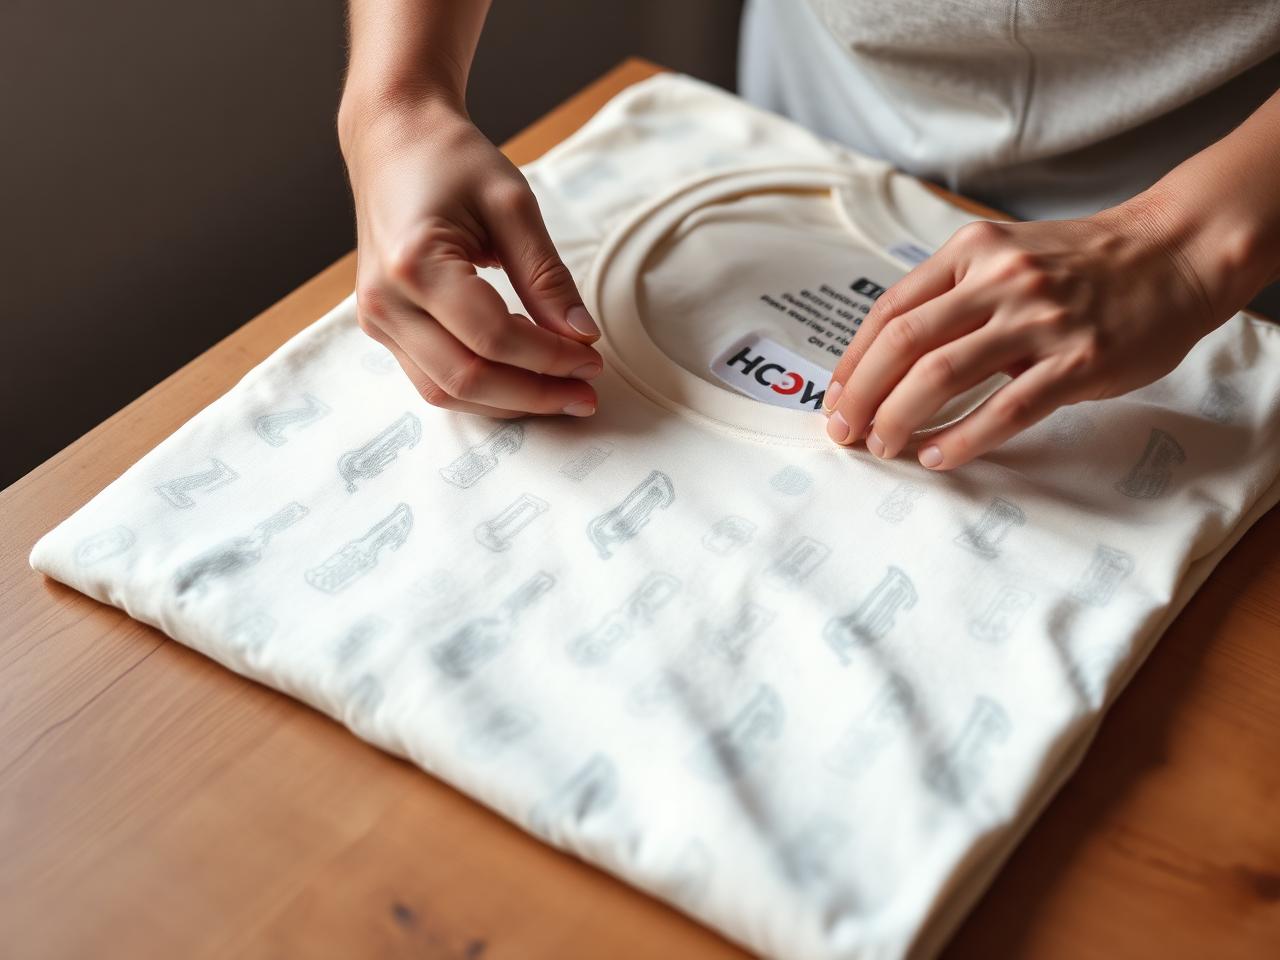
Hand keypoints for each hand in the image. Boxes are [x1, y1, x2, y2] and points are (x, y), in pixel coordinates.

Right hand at [339, 94, 602, 418]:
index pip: (493, 337)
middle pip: (467, 378)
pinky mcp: (382, 327)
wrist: (393, 140)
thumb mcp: (513, 204)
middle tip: (586, 394)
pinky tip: (523, 379)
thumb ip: (547, 276)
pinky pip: (433, 379)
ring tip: (561, 394)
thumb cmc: (451, 160)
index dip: (550, 359)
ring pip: (446, 392)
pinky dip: (482, 389)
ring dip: (509, 402)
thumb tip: (583, 336)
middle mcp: (385, 300)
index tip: (593, 359)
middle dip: (534, 395)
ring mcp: (377, 319)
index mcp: (415, 263)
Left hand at [822, 198, 1221, 468]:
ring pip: (942, 375)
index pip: (890, 311)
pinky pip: (1006, 408)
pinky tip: (940, 457)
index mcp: (972, 252)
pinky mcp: (1079, 361)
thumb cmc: (1084, 265)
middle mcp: (1000, 280)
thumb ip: (954, 296)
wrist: (1176, 253)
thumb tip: (890, 363)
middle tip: (845, 434)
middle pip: (903, 345)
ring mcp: (1040, 319)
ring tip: (884, 447)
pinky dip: (963, 439)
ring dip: (900, 419)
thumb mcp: (1008, 256)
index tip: (834, 400)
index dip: (853, 362)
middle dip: (862, 397)